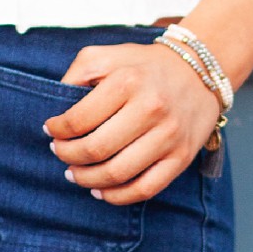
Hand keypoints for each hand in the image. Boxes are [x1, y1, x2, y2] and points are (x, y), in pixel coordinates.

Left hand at [43, 40, 221, 203]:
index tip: (52, 131)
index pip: (79, 119)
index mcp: (128, 81)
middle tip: (60, 153)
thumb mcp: (107, 55)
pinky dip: (116, 197)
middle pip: (95, 149)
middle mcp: (151, 109)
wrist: (200, 71)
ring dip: (87, 179)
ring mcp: (169, 136)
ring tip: (74, 173)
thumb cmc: (144, 66)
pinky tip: (100, 190)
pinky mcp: (181, 157)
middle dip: (67, 156)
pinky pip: (144, 189)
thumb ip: (77, 73)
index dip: (58, 131)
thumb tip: (57, 108)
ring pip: (117, 173)